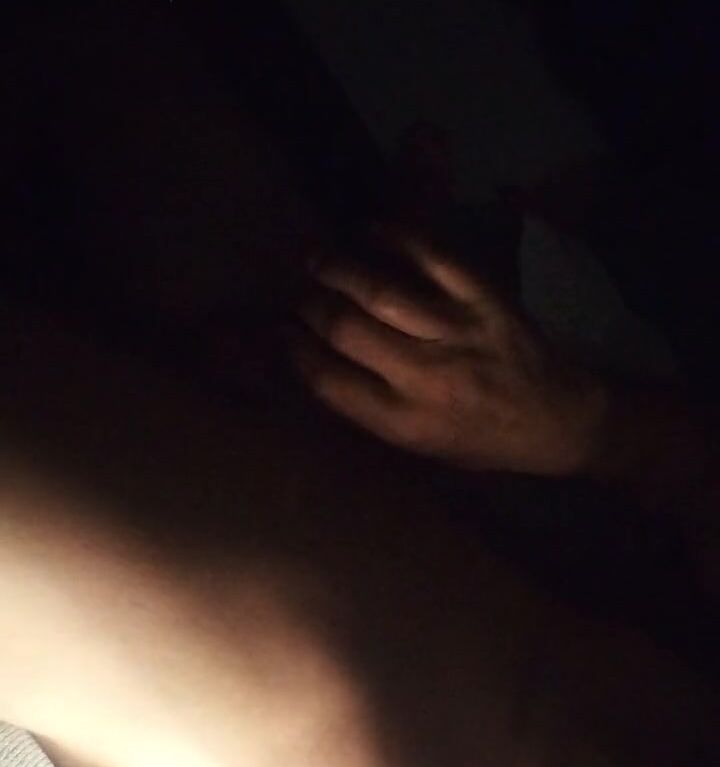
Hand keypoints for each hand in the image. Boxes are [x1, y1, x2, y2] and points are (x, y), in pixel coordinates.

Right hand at [290, 226, 607, 475]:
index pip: (329, 381)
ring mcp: (457, 333)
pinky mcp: (484, 299)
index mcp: (405, 422)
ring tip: (318, 260)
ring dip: (338, 268)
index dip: (294, 351)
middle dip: (309, 306)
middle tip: (299, 295)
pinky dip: (396, 238)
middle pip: (344, 329)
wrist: (559, 419)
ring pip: (379, 291)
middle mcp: (426, 378)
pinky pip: (431, 257)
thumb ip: (371, 409)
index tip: (281, 332)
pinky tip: (371, 232)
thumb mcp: (422, 447)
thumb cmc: (483, 440)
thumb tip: (317, 363)